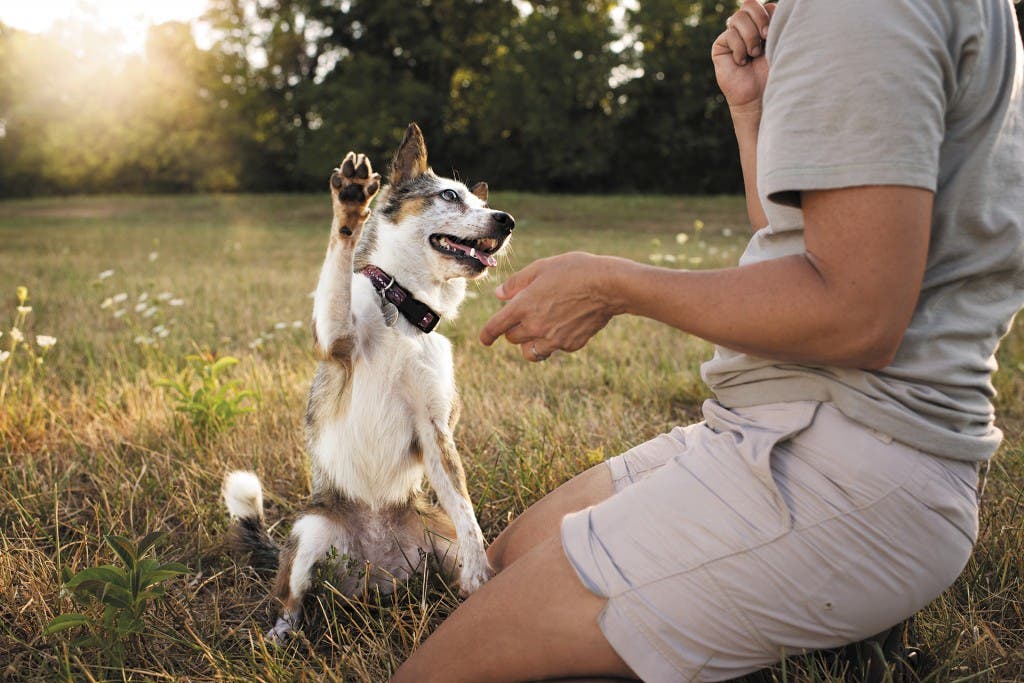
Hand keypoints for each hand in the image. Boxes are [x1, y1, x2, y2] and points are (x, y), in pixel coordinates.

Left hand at [479, 252, 621, 361]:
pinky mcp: (570, 345)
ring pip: (530, 352)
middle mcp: (535, 326)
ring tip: (539, 330)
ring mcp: (553, 339)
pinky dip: (554, 341)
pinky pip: (554, 348)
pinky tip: (565, 324)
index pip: (496, 327)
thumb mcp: (542, 267)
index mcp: (524, 306)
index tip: (484, 339)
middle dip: (514, 328)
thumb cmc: (575, 270)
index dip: (487, 335)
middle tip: (526, 315)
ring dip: (529, 343)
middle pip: (513, 338)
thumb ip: (517, 283)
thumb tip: (499, 295)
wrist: (609, 286)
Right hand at [712, 0, 775, 113]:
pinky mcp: (720, 46)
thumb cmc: (773, 73)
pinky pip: (729, 34)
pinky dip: (739, 49)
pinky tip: (742, 63)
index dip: (770, 14)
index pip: (765, 6)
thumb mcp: (780, 43)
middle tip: (766, 38)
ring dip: (750, 37)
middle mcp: (748, 28)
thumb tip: (770, 4)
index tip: (775, 33)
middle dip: (760, 20)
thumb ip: (775, 22)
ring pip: (738, 17)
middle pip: (749, 4)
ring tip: (754, 55)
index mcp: (764, 25)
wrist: (760, 96)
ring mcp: (733, 36)